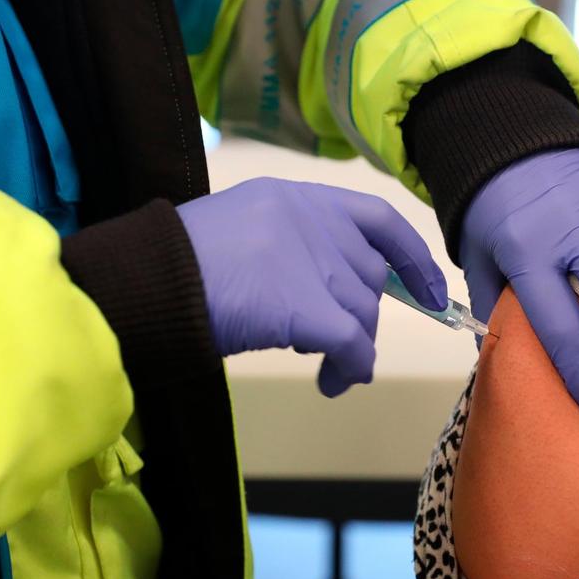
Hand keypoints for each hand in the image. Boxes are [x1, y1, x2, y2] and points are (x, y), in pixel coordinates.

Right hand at [177, 178, 446, 396]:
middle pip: (367, 277)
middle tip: (332, 347)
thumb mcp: (240, 233)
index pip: (375, 219)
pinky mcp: (309, 306)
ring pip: (363, 313)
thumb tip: (322, 293)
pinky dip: (352, 367)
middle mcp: (312, 220)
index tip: (430, 289)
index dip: (410, 256)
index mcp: (293, 196)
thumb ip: (288, 247)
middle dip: (359, 317)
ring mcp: (313, 260)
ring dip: (352, 349)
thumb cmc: (177, 267)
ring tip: (326, 371)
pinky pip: (354, 344)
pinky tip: (335, 382)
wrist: (148, 284)